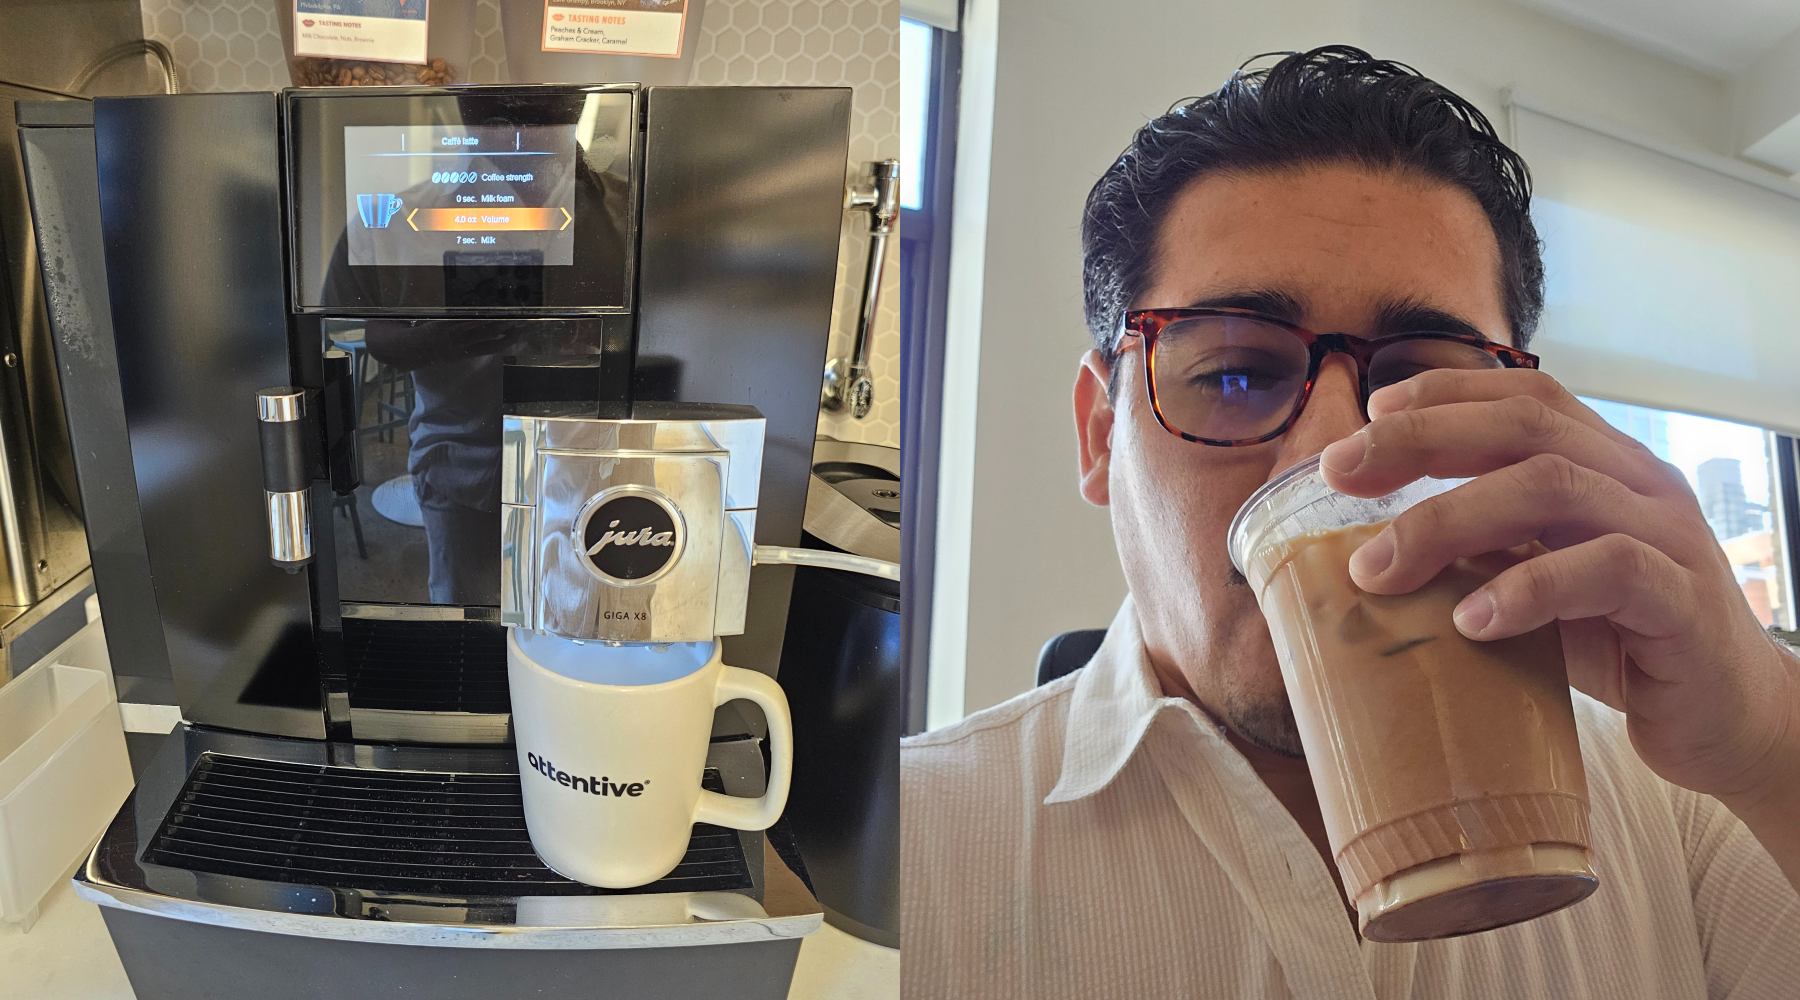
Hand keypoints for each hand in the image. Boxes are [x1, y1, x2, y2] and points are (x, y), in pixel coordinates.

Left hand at [1317, 368, 1799, 810]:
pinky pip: (1605, 571)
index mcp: (1606, 465)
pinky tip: (1469, 623)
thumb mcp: (1539, 583)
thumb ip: (1483, 550)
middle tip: (1340, 473)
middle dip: (1420, 439)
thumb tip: (1366, 548)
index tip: (1369, 414)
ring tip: (1378, 570)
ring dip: (1447, 521)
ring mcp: (1668, 536)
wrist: (1728, 723)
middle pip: (1524, 427)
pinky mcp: (1683, 602)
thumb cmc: (1620, 646)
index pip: (1528, 395)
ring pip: (1552, 487)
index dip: (1446, 392)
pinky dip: (1526, 589)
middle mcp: (1640, 484)